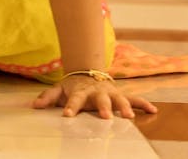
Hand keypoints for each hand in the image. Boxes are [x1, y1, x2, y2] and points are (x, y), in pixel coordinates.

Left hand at [32, 75, 157, 119]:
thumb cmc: (73, 85)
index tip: (67, 115)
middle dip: (103, 107)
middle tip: (105, 117)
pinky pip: (134, 98)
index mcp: (81, 91)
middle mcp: (97, 92)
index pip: (74, 100)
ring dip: (125, 107)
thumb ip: (48, 97)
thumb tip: (34, 106)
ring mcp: (110, 92)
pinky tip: (153, 110)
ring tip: (130, 116)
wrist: (87, 71)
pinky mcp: (120, 94)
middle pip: (100, 99)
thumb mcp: (58, 89)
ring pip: (119, 98)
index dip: (70, 107)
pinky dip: (143, 104)